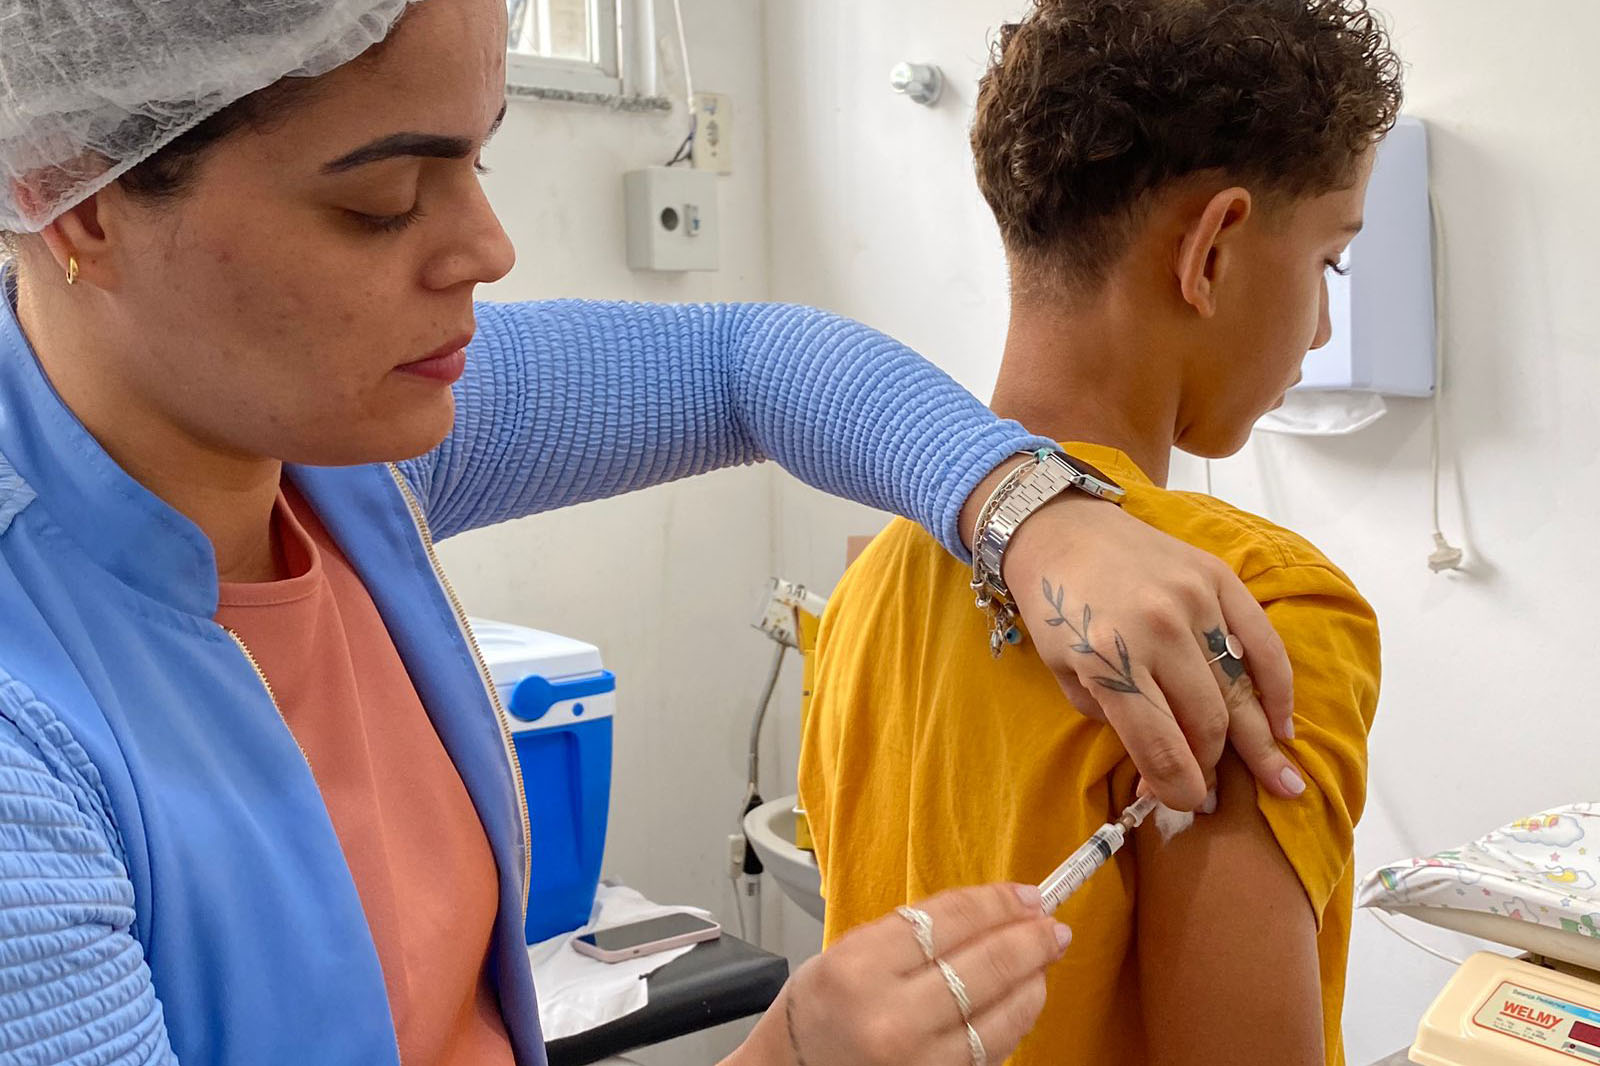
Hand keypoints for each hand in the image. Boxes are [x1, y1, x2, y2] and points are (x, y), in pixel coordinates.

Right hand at [728, 884, 1067, 1065]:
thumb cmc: (816, 1013)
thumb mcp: (846, 953)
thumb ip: (910, 932)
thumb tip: (987, 911)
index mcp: (859, 969)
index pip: (950, 920)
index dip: (998, 902)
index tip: (1026, 896)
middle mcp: (891, 1017)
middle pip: (985, 964)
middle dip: (1030, 939)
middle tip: (1053, 926)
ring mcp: (918, 1060)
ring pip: (1001, 1012)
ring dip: (1033, 980)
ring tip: (1043, 960)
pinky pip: (993, 1049)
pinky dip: (1015, 1020)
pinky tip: (1023, 999)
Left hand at [963, 465, 1299, 810]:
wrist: (1060, 529)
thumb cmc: (1056, 608)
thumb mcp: (1064, 674)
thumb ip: (1114, 721)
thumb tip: (1164, 771)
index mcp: (1108, 658)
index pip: (1160, 745)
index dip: (1178, 787)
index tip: (1185, 804)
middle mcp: (1157, 629)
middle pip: (1205, 723)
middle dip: (1211, 768)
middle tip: (1212, 793)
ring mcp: (1194, 600)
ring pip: (1238, 689)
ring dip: (1257, 742)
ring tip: (1282, 782)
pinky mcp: (1218, 578)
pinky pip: (1262, 643)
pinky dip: (1278, 689)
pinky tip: (1282, 725)